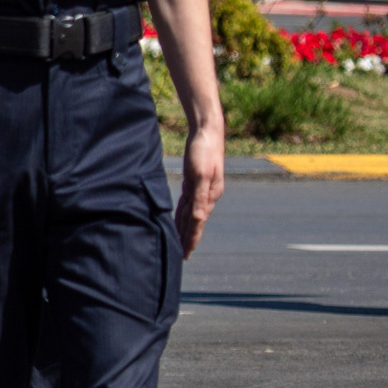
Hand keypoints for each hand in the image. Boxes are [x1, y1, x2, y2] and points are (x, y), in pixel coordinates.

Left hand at [177, 121, 223, 256]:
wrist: (207, 131)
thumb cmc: (203, 151)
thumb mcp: (200, 174)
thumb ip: (199, 197)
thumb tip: (198, 218)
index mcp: (208, 196)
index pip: (197, 223)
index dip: (191, 239)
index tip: (185, 255)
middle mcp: (206, 196)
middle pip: (194, 222)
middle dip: (188, 239)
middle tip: (181, 256)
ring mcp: (200, 189)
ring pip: (190, 214)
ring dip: (184, 229)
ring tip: (178, 243)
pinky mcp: (194, 182)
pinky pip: (186, 204)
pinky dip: (181, 215)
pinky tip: (178, 220)